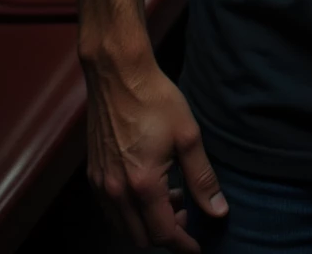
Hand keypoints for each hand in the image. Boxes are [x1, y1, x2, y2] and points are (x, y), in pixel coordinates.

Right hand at [83, 51, 228, 251]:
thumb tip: (218, 211)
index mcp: (143, 185)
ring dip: (148, 223)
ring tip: (171, 195)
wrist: (118, 75)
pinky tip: (148, 187)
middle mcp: (117, 192)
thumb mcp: (188, 136)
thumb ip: (202, 179)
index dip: (183, 245)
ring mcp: (101, 184)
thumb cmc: (156, 100)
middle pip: (141, 238)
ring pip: (124, 227)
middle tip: (187, 212)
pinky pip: (111, 210)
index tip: (198, 247)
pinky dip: (131, 211)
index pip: (163, 234)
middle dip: (166, 234)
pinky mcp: (94, 174)